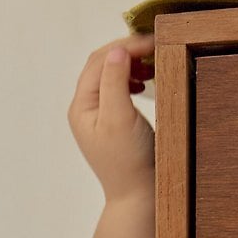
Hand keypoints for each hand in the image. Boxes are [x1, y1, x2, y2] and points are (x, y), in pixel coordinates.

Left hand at [67, 32, 155, 206]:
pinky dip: (133, 78)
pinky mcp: (112, 122)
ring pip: (111, 74)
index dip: (125, 45)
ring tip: (152, 65)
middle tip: (155, 47)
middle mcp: (85, 109)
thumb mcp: (120, 118)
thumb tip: (117, 50)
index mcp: (81, 106)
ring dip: (131, 63)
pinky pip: (118, 88)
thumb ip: (115, 82)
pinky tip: (146, 82)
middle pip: (102, 64)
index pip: (99, 61)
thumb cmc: (129, 162)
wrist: (138, 196)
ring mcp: (97, 115)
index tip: (153, 41)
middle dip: (128, 51)